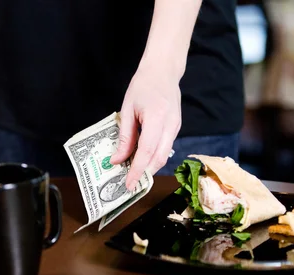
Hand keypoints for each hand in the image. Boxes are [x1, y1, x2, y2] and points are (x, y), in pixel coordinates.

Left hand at [110, 64, 181, 190]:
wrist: (163, 71)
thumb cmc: (143, 86)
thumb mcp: (127, 109)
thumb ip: (124, 136)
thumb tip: (117, 159)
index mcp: (156, 117)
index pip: (146, 151)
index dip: (137, 170)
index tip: (129, 184)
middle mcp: (170, 125)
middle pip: (159, 158)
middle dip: (144, 174)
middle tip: (130, 184)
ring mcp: (176, 127)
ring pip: (164, 156)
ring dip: (149, 167)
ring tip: (134, 174)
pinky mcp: (177, 128)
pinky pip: (165, 148)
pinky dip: (154, 157)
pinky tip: (142, 160)